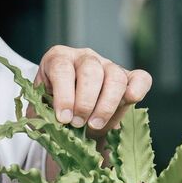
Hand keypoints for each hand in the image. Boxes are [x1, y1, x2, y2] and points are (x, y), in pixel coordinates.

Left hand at [33, 46, 151, 137]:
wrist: (71, 119)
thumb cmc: (53, 112)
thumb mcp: (41, 112)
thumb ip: (44, 115)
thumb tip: (55, 125)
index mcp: (58, 59)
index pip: (62, 69)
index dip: (64, 95)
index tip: (63, 118)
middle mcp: (84, 57)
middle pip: (90, 71)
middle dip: (84, 101)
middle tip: (78, 124)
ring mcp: (108, 65)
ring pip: (114, 76)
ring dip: (106, 104)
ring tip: (95, 125)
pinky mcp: (128, 78)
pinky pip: (140, 78)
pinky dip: (138, 88)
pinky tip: (131, 100)